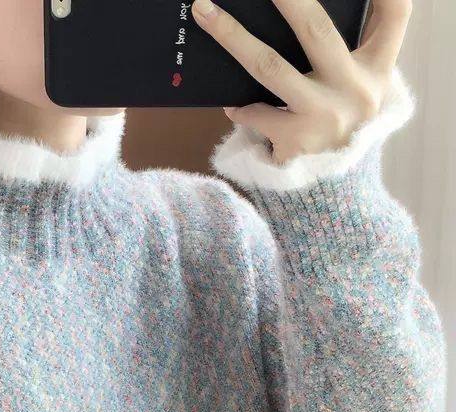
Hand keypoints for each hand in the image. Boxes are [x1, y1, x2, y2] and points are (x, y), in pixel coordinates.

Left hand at [190, 0, 411, 163]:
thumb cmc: (339, 139)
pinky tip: (232, 105)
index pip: (395, 16)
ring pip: (268, 65)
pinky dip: (240, 108)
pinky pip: (254, 112)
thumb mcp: (356, 100)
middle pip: (316, 28)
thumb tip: (296, 22)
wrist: (335, 203)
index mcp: (376, 72)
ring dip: (231, 35)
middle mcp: (355, 90)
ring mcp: (323, 116)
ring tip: (204, 13)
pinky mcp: (294, 141)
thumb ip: (343, 64)